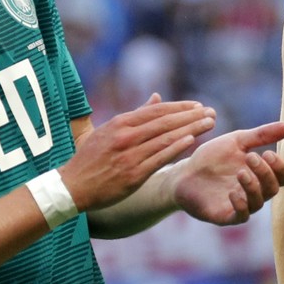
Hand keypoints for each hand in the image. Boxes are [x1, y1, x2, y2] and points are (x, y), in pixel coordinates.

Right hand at [60, 95, 215, 210]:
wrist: (71, 187)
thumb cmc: (91, 158)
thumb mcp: (109, 130)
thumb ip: (136, 114)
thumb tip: (157, 97)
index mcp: (120, 123)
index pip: (157, 111)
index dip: (180, 107)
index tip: (198, 106)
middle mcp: (125, 136)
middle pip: (165, 122)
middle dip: (191, 116)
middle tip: (212, 112)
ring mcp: (129, 155)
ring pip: (166, 138)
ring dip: (190, 129)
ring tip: (209, 124)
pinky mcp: (132, 175)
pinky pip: (159, 158)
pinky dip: (176, 148)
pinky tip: (191, 141)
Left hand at [171, 121, 283, 225]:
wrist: (184, 173)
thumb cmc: (212, 158)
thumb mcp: (237, 141)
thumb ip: (261, 135)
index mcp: (260, 175)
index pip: (283, 177)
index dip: (280, 167)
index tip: (267, 153)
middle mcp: (254, 192)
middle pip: (273, 189)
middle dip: (265, 173)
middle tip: (250, 158)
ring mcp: (241, 205)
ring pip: (259, 202)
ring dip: (253, 187)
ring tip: (240, 173)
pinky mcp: (225, 216)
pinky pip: (241, 217)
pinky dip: (240, 205)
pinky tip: (232, 192)